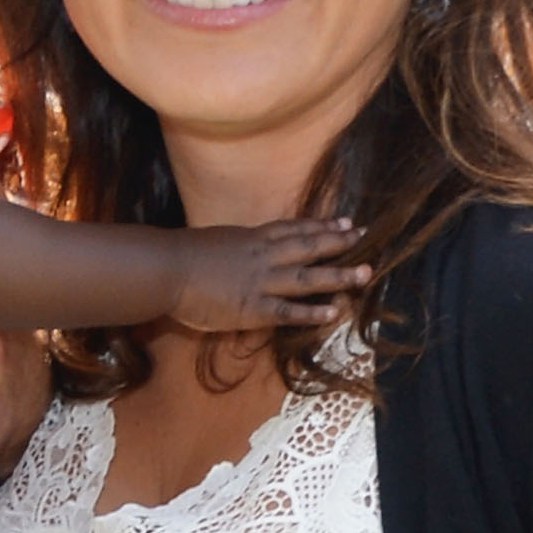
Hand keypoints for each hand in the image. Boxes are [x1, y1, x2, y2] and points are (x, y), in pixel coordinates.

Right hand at [170, 217, 369, 334]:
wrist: (167, 269)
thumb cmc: (182, 254)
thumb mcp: (216, 242)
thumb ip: (236, 249)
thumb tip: (244, 255)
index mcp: (252, 239)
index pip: (294, 229)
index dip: (321, 225)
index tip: (345, 221)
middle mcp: (264, 256)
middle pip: (309, 246)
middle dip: (339, 242)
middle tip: (366, 237)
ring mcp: (261, 282)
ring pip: (307, 277)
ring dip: (338, 275)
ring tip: (365, 273)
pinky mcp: (253, 308)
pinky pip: (288, 311)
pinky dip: (312, 311)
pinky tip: (334, 311)